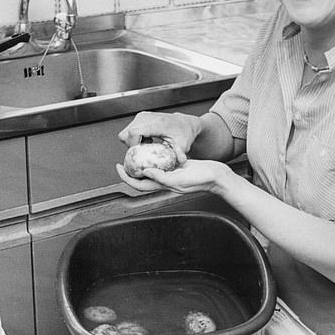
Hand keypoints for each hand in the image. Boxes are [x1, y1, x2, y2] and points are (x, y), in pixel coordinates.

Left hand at [116, 158, 231, 194]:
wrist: (217, 176)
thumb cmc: (202, 179)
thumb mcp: (180, 179)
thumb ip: (162, 178)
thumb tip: (145, 173)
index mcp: (164, 186)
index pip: (139, 184)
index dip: (126, 178)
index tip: (118, 168)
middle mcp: (165, 181)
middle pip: (142, 178)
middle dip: (130, 170)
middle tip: (123, 158)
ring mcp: (171, 174)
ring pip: (151, 170)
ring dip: (141, 162)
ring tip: (134, 152)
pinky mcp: (177, 167)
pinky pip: (161, 163)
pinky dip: (154, 157)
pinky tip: (152, 148)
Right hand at [118, 111, 201, 163]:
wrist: (183, 123)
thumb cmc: (183, 134)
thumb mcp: (183, 145)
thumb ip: (181, 153)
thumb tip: (182, 161)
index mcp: (156, 123)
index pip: (134, 132)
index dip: (132, 145)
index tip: (140, 153)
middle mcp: (146, 118)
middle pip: (125, 134)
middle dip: (131, 146)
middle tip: (143, 152)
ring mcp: (141, 116)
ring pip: (125, 134)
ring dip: (132, 143)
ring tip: (146, 146)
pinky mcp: (139, 117)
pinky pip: (128, 131)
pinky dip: (134, 139)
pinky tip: (147, 141)